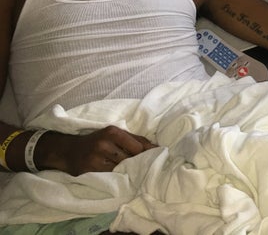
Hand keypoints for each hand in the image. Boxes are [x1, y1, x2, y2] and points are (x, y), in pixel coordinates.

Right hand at [39, 125, 155, 174]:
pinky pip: (109, 176)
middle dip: (137, 163)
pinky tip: (118, 177)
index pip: (137, 146)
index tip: (155, 159)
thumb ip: (135, 139)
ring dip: (127, 171)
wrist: (67, 150)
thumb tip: (157, 147)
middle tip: (144, 168)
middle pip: (129, 158)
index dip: (147, 154)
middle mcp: (104, 144)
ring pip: (120, 168)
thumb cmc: (97, 141)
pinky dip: (115, 177)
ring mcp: (95, 158)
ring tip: (130, 172)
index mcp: (112, 132)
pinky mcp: (89, 171)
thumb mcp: (115, 134)